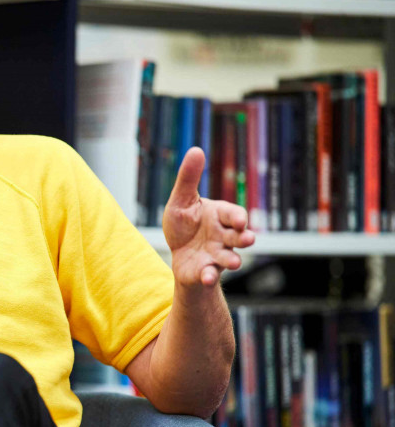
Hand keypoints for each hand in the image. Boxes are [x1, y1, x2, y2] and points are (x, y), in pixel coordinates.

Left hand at [163, 147, 255, 287]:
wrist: (179, 254)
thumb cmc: (184, 224)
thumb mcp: (181, 200)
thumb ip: (188, 179)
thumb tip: (196, 149)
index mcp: (220, 216)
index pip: (234, 214)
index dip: (238, 217)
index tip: (240, 220)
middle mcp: (223, 236)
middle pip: (238, 236)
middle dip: (243, 238)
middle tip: (248, 239)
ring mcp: (217, 255)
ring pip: (229, 257)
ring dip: (233, 259)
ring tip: (234, 262)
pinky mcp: (206, 271)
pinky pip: (209, 274)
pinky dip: (208, 276)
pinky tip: (205, 276)